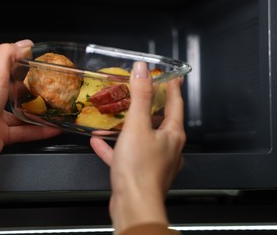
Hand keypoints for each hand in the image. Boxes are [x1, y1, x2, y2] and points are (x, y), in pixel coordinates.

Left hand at [0, 40, 60, 204]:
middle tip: (50, 84)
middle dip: (32, 86)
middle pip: (14, 88)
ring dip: (38, 111)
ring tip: (55, 108)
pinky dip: (39, 131)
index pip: (3, 63)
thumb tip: (22, 44)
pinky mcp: (2, 134)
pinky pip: (25, 131)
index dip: (19, 57)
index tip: (37, 56)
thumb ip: (7, 55)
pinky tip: (52, 129)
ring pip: (21, 111)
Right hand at [90, 62, 185, 233]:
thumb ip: (140, 96)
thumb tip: (142, 70)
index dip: (172, 87)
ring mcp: (154, 161)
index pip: (176, 103)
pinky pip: (127, 154)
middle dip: (151, 105)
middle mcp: (168, 147)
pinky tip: (99, 142)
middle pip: (161, 120)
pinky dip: (115, 147)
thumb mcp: (138, 125)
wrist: (133, 205)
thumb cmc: (140, 169)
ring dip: (130, 126)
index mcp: (172, 134)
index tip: (171, 77)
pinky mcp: (139, 172)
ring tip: (118, 115)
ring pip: (143, 137)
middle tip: (143, 93)